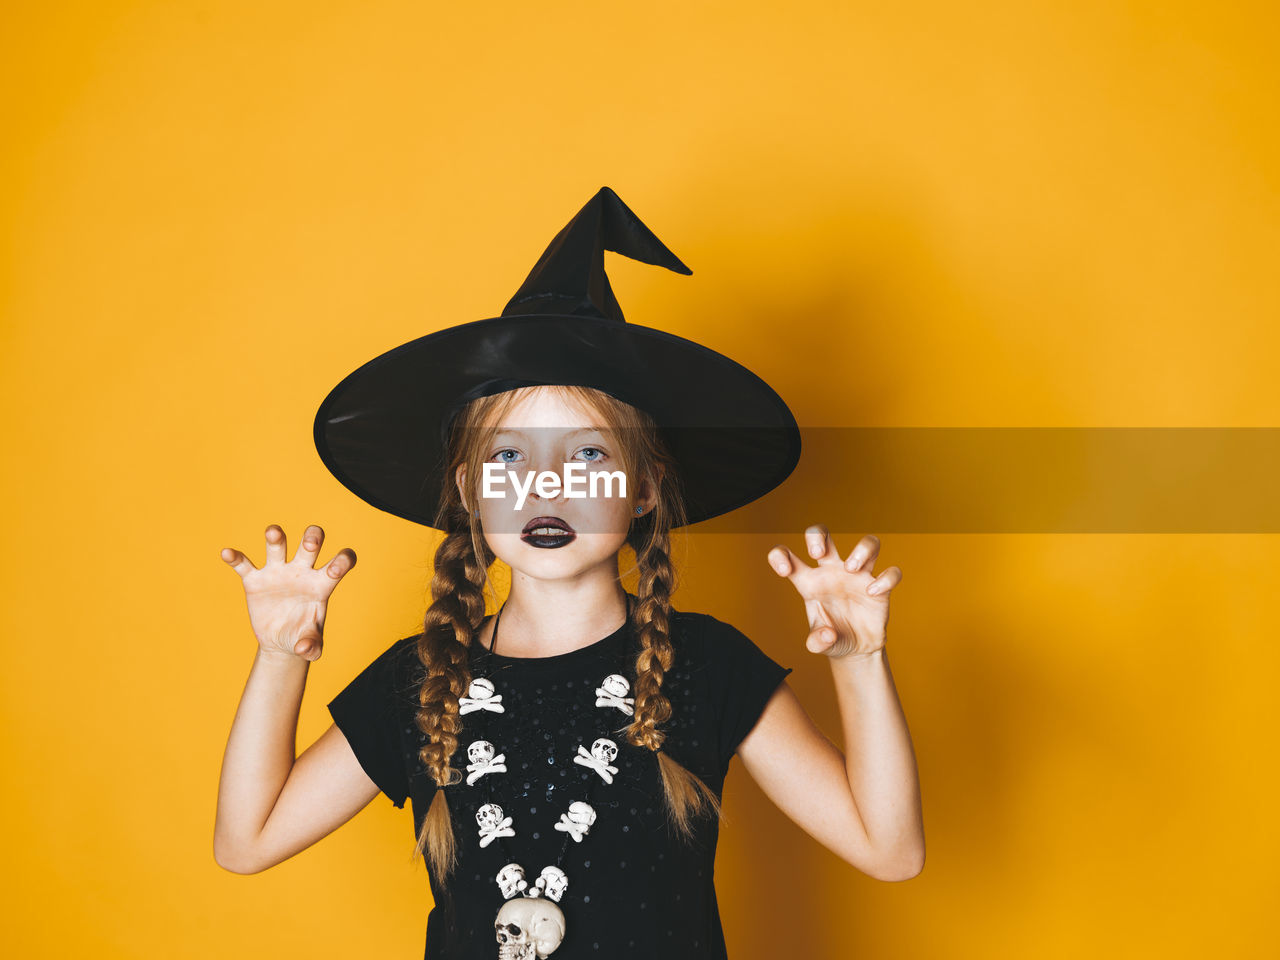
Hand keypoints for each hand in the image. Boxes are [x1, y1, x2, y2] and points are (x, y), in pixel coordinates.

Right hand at [220, 524, 356, 661]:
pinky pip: (244, 565)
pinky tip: (227, 554)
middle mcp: (301, 572)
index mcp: (322, 584)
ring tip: (272, 533)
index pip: (339, 563)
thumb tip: (303, 649)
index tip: (334, 570)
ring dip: (275, 537)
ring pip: (278, 546)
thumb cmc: (302, 637)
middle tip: (309, 545)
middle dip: (311, 538)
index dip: (342, 561)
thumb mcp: (312, 646)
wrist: (280, 642)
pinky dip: (236, 558)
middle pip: (310, 543)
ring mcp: (277, 573)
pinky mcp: (255, 580)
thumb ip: (313, 647)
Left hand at [767, 526, 901, 658]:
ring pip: (868, 545)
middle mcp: (832, 572)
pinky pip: (891, 573)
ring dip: (860, 550)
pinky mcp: (881, 588)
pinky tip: (872, 593)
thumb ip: (816, 642)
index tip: (783, 571)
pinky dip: (885, 579)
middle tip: (817, 554)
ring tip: (851, 569)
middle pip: (822, 534)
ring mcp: (859, 576)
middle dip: (817, 535)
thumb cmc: (832, 638)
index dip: (779, 555)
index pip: (786, 555)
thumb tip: (828, 634)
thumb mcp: (819, 645)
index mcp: (810, 582)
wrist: (857, 649)